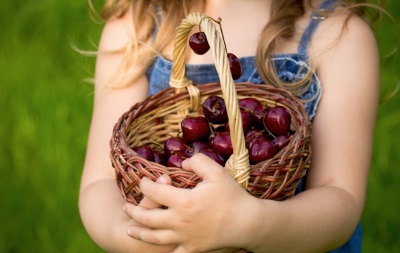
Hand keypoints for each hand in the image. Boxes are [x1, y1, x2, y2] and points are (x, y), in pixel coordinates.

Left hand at [123, 154, 259, 252]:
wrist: (247, 223)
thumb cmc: (232, 196)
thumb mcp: (216, 172)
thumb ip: (197, 162)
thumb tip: (180, 163)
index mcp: (183, 201)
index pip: (154, 191)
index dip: (144, 184)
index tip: (142, 180)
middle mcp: (179, 221)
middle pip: (148, 218)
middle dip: (134, 211)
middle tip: (126, 207)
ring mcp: (184, 237)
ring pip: (154, 237)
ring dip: (139, 233)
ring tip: (130, 230)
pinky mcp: (192, 249)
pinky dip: (161, 252)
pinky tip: (155, 250)